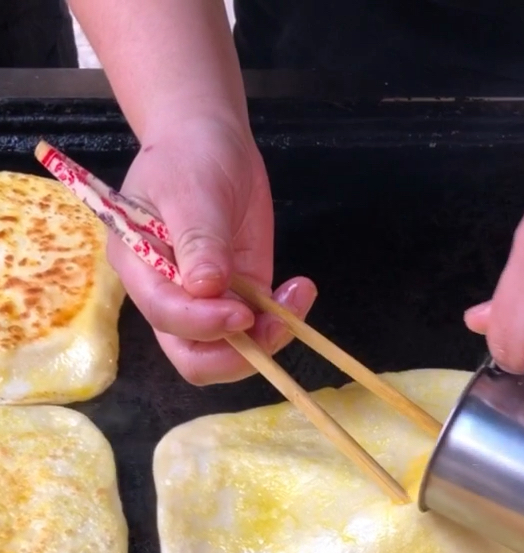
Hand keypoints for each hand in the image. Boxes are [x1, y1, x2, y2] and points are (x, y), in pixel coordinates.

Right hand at [110, 113, 316, 383]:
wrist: (210, 139)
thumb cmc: (189, 156)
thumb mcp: (191, 189)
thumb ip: (198, 239)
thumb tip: (206, 288)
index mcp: (139, 269)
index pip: (164, 316)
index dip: (202, 324)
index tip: (241, 312)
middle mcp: (167, 296)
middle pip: (192, 357)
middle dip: (233, 355)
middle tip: (271, 327)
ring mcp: (204, 303)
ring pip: (227, 353)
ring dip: (265, 341)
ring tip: (294, 300)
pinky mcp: (237, 297)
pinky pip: (256, 329)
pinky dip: (281, 321)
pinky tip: (299, 290)